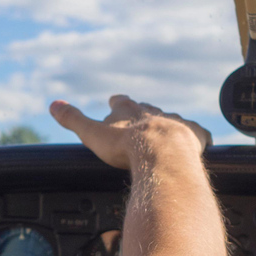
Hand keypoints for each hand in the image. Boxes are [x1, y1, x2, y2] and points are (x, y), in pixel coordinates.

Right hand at [49, 95, 210, 169]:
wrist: (162, 154)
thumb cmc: (127, 147)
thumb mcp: (93, 134)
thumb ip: (74, 119)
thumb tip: (53, 104)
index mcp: (129, 111)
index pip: (121, 103)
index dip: (117, 103)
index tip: (114, 101)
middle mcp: (153, 113)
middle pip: (147, 109)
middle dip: (143, 111)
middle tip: (140, 114)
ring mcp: (176, 123)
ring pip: (172, 120)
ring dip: (169, 124)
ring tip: (168, 130)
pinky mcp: (195, 136)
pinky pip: (200, 134)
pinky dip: (199, 137)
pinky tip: (202, 141)